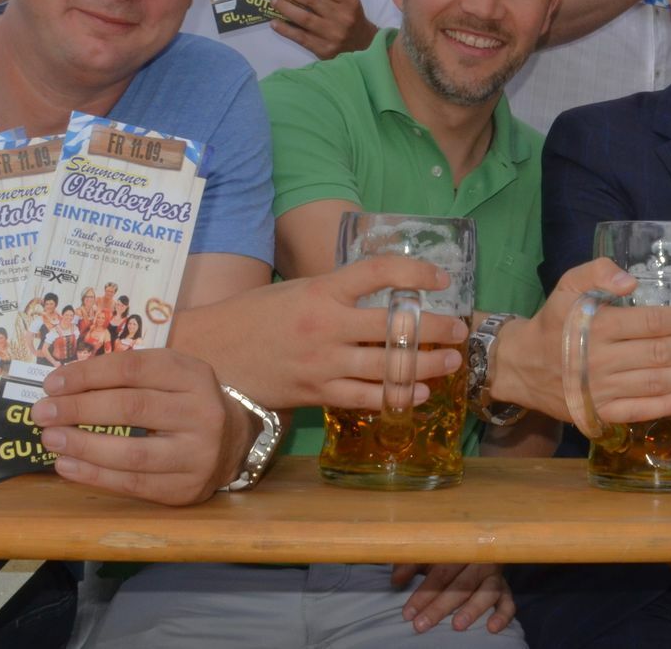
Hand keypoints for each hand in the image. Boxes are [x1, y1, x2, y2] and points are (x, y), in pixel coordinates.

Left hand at [33, 347, 247, 505]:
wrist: (233, 444)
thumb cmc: (185, 404)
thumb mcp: (171, 378)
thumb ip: (128, 378)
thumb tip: (64, 385)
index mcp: (194, 376)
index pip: (134, 369)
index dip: (89, 374)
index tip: (52, 383)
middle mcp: (202, 413)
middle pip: (132, 407)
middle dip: (80, 408)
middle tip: (42, 412)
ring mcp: (197, 454)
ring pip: (132, 452)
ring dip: (83, 445)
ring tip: (50, 439)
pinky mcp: (185, 489)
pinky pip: (133, 484)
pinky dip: (94, 475)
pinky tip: (67, 465)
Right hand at [174, 254, 467, 413]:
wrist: (211, 353)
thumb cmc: (255, 316)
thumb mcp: (298, 290)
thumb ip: (337, 292)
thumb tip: (383, 292)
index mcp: (321, 291)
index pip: (379, 272)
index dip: (415, 273)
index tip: (440, 279)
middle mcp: (326, 325)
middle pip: (395, 326)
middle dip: (436, 328)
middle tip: (460, 328)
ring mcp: (322, 363)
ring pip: (387, 368)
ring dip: (426, 365)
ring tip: (451, 362)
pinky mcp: (316, 394)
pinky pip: (365, 398)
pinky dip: (396, 397)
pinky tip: (417, 393)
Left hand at [269, 0, 376, 58]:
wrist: (365, 48)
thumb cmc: (352, 21)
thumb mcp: (349, 2)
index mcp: (350, 2)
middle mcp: (342, 17)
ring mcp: (333, 34)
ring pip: (303, 17)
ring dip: (284, 7)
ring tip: (274, 1)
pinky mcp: (324, 49)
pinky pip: (300, 37)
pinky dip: (285, 29)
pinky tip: (275, 23)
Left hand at [390, 562, 515, 634]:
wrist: (477, 546)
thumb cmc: (446, 557)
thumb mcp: (427, 556)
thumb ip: (410, 564)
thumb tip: (396, 581)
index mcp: (459, 550)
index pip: (440, 573)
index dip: (423, 593)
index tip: (408, 613)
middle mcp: (479, 561)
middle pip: (461, 585)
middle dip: (440, 606)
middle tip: (422, 625)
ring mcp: (494, 576)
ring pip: (486, 592)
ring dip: (472, 608)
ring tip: (457, 625)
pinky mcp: (506, 590)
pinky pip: (509, 602)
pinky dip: (503, 615)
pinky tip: (492, 628)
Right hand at [492, 258, 670, 425]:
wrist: (522, 365)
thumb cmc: (553, 322)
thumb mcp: (567, 286)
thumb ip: (596, 272)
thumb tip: (630, 280)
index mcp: (597, 326)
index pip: (650, 323)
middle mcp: (602, 360)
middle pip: (659, 354)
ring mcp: (602, 390)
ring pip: (654, 383)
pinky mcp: (600, 413)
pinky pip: (638, 411)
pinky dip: (666, 406)